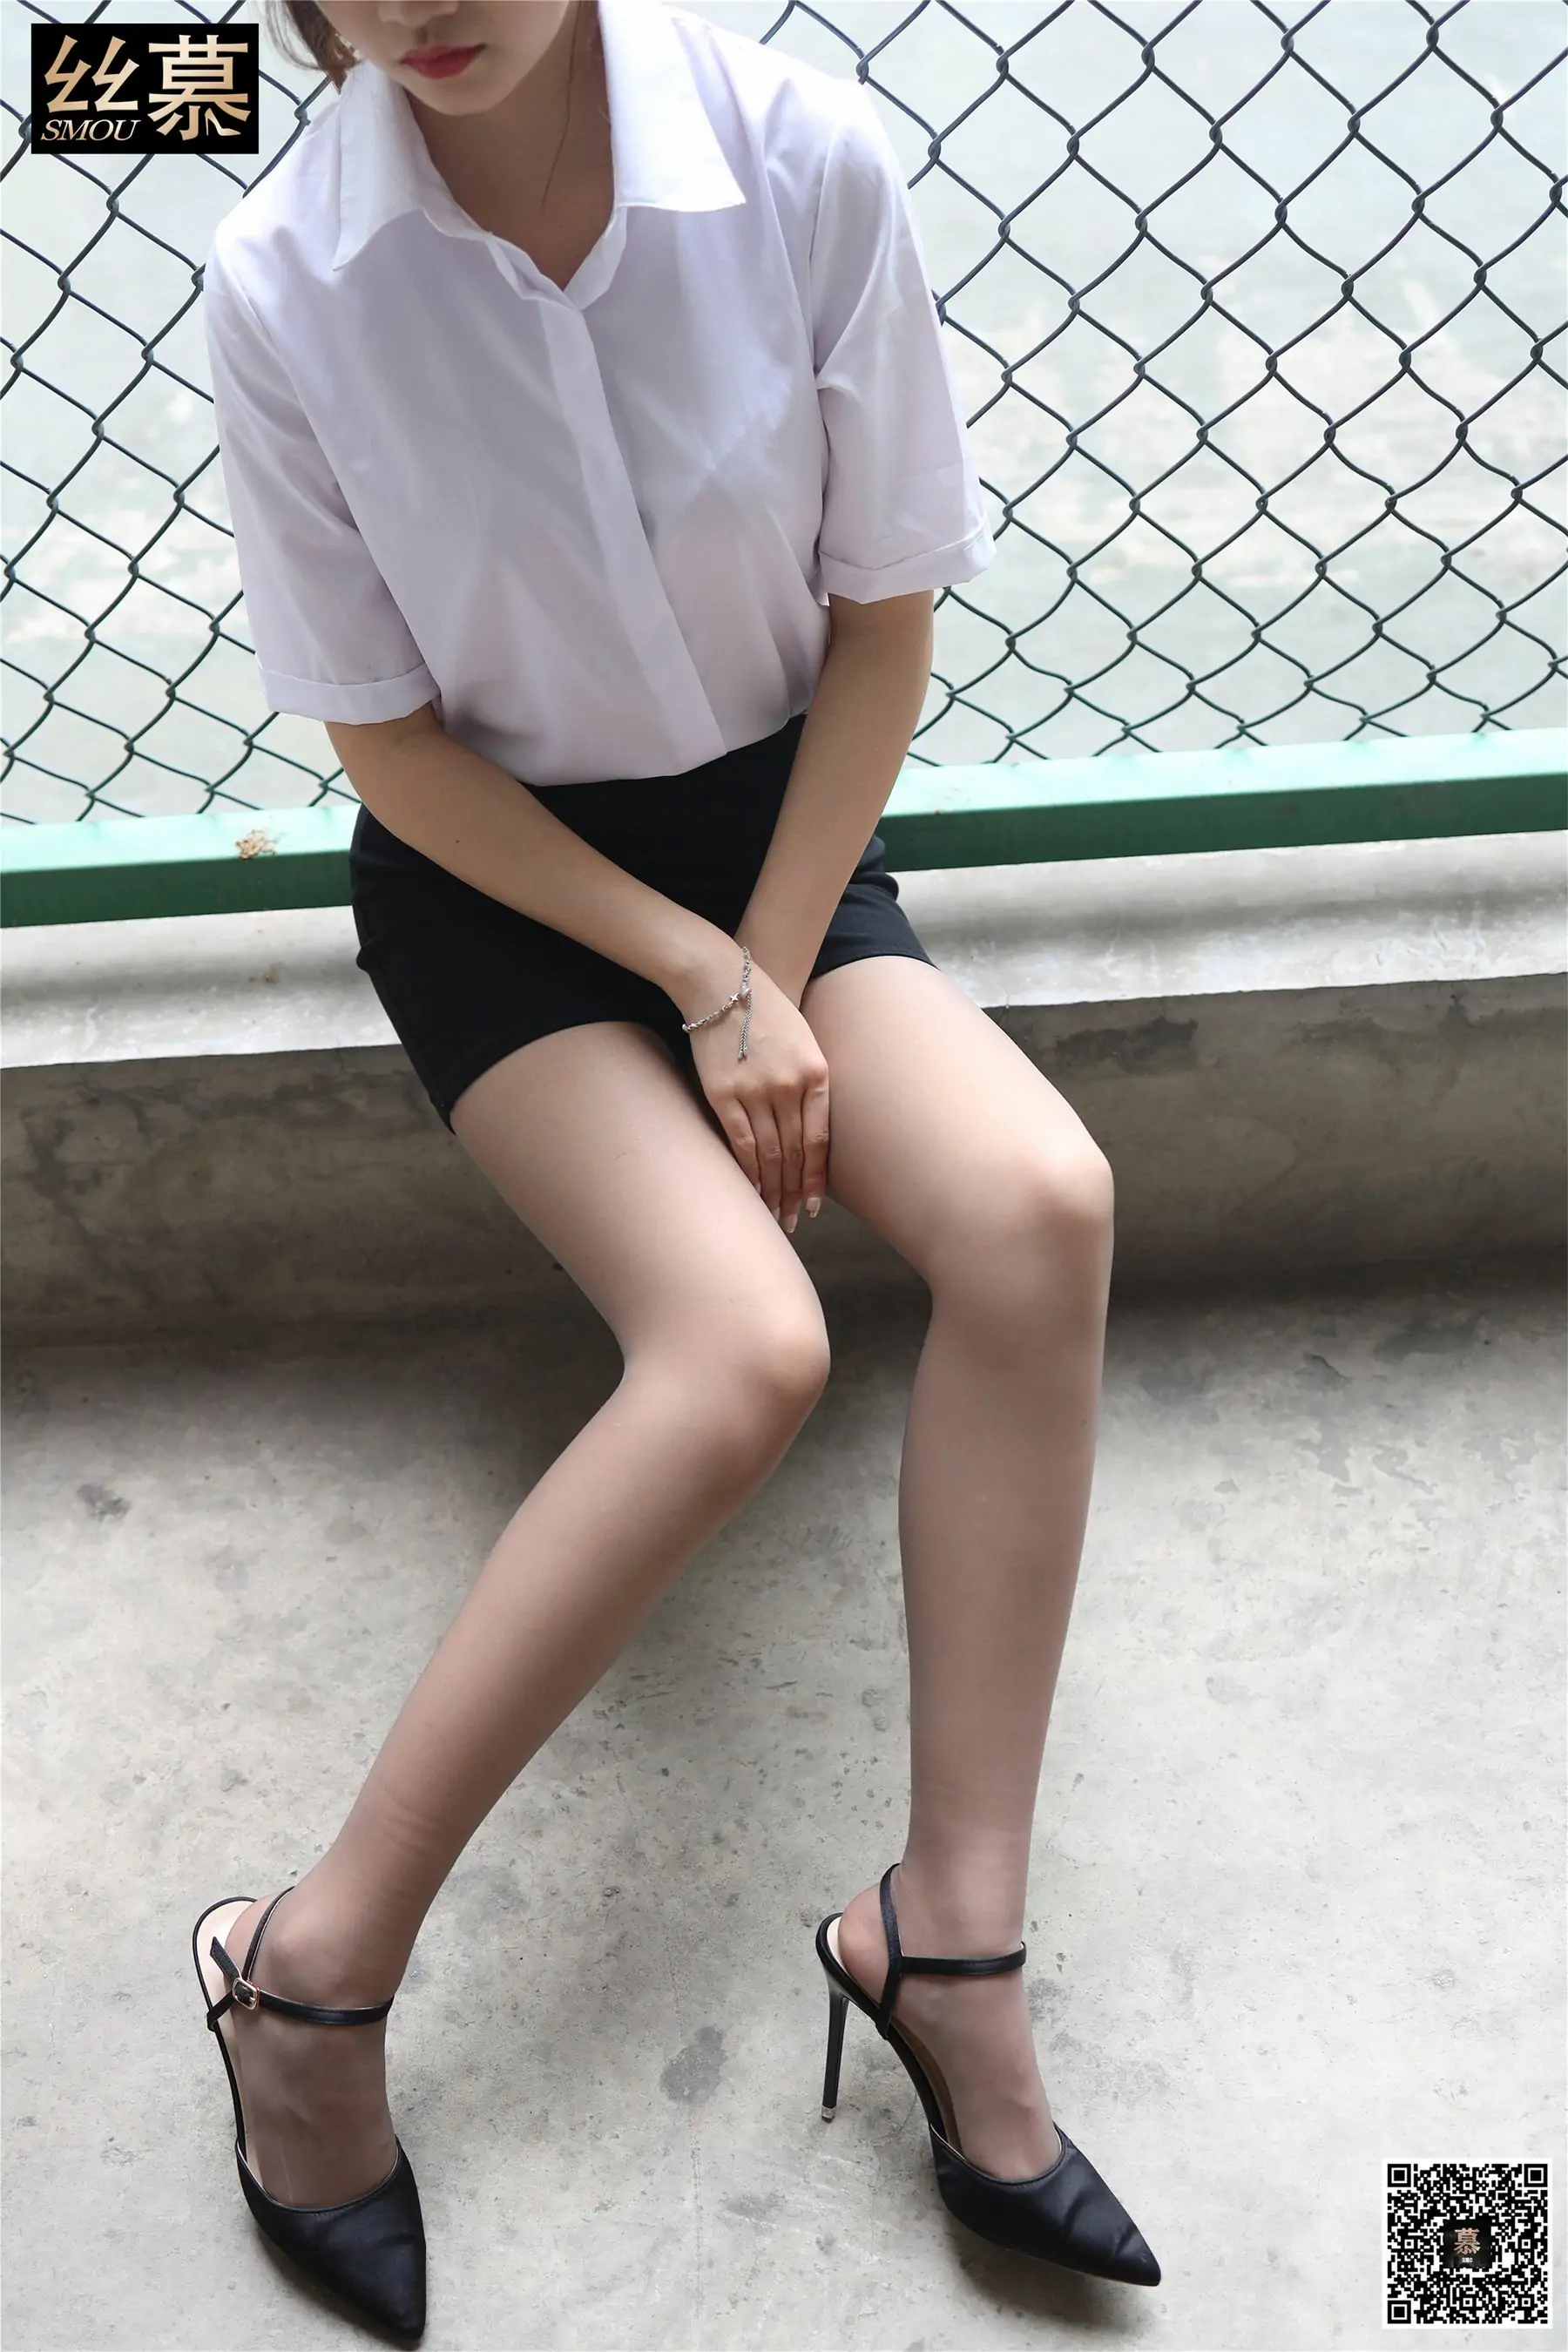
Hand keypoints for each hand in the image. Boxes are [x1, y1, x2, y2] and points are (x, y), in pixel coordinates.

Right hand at [679, 949, 829, 1230]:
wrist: (724, 984)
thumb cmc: (768, 1012)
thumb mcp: (805, 1042)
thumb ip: (811, 1084)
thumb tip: (809, 1133)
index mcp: (816, 1074)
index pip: (819, 1140)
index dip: (815, 1177)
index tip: (813, 1205)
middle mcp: (789, 1086)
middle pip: (794, 1153)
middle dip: (793, 1191)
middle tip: (791, 1220)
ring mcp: (756, 1091)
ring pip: (768, 1154)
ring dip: (772, 1189)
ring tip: (773, 1214)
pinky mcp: (723, 1094)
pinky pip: (740, 1143)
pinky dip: (747, 1171)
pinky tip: (751, 1190)